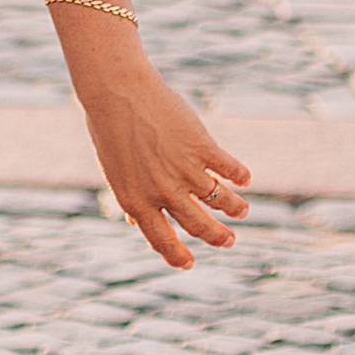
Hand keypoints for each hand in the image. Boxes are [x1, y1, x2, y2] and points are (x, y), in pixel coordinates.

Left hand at [72, 47, 251, 269]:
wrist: (117, 91)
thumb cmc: (110, 130)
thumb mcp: (115, 171)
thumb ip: (131, 198)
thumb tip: (136, 222)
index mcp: (137, 201)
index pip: (161, 241)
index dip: (177, 257)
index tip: (190, 263)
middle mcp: (163, 192)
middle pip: (199, 226)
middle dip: (218, 237)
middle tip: (229, 240)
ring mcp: (184, 171)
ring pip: (221, 201)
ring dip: (235, 208)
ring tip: (241, 210)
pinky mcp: (202, 148)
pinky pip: (230, 169)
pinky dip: (241, 176)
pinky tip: (243, 178)